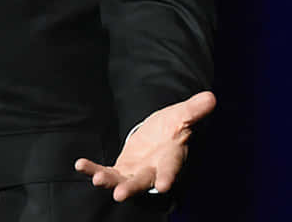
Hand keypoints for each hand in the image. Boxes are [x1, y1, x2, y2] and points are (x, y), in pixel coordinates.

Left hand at [74, 91, 215, 201]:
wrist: (160, 136)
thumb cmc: (173, 127)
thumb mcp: (181, 115)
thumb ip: (194, 109)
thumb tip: (211, 96)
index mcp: (170, 159)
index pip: (170, 169)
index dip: (168, 177)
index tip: (165, 187)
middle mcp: (153, 170)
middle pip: (142, 181)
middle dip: (131, 188)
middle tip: (120, 195)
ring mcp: (135, 172)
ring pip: (122, 180)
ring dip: (109, 181)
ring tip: (97, 179)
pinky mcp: (121, 169)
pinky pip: (106, 171)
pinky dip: (92, 169)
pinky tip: (80, 164)